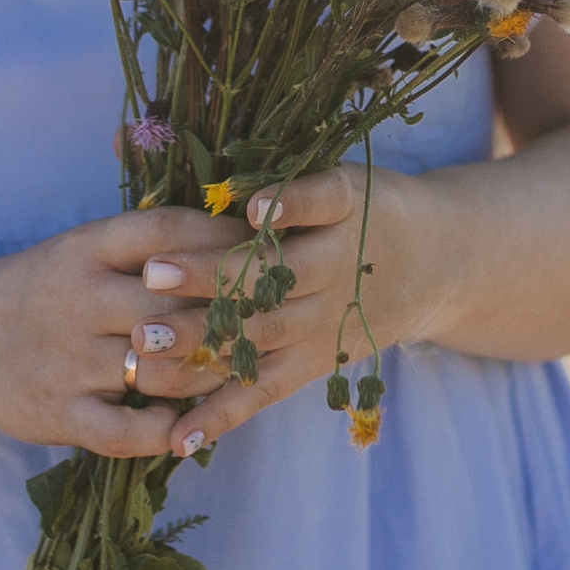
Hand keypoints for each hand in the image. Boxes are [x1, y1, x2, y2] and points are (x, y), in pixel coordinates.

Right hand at [0, 202, 250, 460]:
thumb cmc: (37, 290)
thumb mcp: (80, 249)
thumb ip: (146, 243)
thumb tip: (241, 234)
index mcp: (85, 248)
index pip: (168, 232)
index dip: (224, 240)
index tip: (262, 250)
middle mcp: (78, 300)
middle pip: (177, 305)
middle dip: (230, 317)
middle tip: (267, 323)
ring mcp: (67, 360)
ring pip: (165, 371)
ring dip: (210, 376)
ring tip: (232, 373)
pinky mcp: (58, 415)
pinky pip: (126, 433)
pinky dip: (165, 431)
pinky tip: (184, 424)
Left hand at [124, 167, 445, 456]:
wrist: (441, 260)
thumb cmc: (362, 203)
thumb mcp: (331, 168)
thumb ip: (253, 159)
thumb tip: (128, 132)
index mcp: (345, 206)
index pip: (318, 203)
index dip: (289, 206)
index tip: (251, 208)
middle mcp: (337, 266)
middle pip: (275, 274)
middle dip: (213, 276)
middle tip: (154, 272)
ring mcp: (326, 320)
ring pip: (262, 334)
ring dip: (204, 342)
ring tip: (146, 344)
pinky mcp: (317, 363)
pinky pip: (265, 390)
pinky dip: (223, 413)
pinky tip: (180, 437)